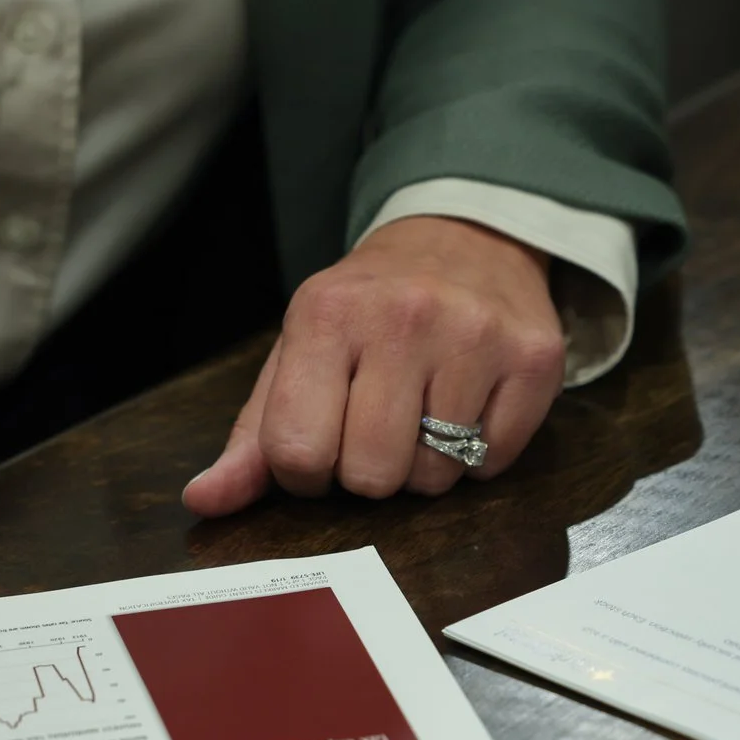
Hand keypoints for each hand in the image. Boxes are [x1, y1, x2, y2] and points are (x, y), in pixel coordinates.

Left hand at [182, 216, 564, 515]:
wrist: (464, 239)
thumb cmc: (370, 311)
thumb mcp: (299, 354)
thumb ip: (253, 436)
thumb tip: (204, 500)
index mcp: (327, 314)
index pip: (296, 451)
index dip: (306, 471)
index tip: (322, 444)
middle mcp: (404, 317)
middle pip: (372, 475)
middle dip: (370, 472)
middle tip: (378, 428)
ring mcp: (476, 336)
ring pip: (435, 477)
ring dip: (425, 465)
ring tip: (427, 412)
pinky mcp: (534, 359)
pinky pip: (492, 463)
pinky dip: (478, 454)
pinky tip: (470, 406)